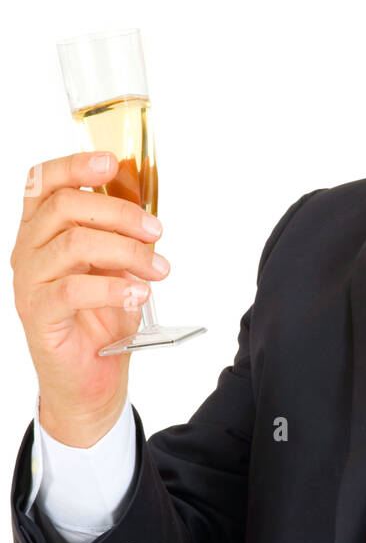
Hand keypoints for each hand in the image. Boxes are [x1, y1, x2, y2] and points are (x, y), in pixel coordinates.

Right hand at [10, 150, 170, 445]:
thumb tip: (147, 209)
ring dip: (128, 252)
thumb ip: (119, 236)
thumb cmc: (102, 318)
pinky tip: (140, 296)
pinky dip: (115, 288)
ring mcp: (29, 282)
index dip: (74, 166)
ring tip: (159, 270)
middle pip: (65, 207)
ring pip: (75, 244)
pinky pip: (74, 289)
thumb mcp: (115, 267)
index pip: (43, 183)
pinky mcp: (38, 315)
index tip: (112, 163)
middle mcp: (27, 250)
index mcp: (41, 230)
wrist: (92, 379)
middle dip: (120, 213)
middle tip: (157, 232)